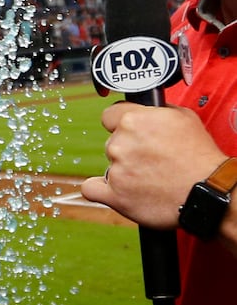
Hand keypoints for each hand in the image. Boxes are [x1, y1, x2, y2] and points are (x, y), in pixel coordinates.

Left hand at [81, 102, 227, 227]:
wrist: (210, 192)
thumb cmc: (201, 157)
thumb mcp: (184, 118)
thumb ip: (156, 110)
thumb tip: (146, 109)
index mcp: (132, 121)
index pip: (109, 116)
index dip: (121, 124)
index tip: (132, 134)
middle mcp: (120, 143)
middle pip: (112, 142)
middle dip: (128, 149)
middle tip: (151, 160)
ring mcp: (116, 169)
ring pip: (110, 165)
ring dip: (124, 171)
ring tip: (151, 178)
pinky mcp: (116, 195)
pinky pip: (92, 189)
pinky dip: (101, 191)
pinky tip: (114, 190)